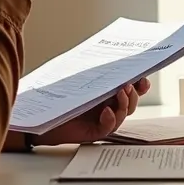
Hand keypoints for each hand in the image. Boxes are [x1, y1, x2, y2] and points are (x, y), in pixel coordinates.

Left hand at [31, 77, 150, 146]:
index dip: (140, 84)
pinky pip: (108, 127)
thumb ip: (94, 70)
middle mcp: (107, 105)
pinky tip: (106, 111)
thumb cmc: (58, 95)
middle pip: (131, 102)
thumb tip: (107, 52)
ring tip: (120, 94)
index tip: (143, 77)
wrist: (40, 114)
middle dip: (134, 94)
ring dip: (125, 104)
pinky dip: (110, 119)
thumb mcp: (78, 78)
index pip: (129, 88)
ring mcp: (102, 119)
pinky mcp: (94, 131)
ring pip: (123, 114)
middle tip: (129, 85)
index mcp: (106, 91)